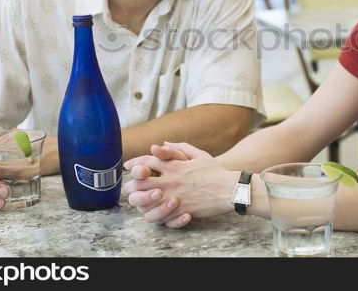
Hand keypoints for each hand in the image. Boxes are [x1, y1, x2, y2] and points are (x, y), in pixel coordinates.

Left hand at [122, 142, 236, 227]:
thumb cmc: (216, 171)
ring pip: (147, 200)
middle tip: (127, 186)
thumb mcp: (199, 154)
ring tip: (136, 201)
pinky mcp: (180, 210)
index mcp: (174, 165)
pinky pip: (160, 214)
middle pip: (142, 181)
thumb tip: (164, 144)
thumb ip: (180, 147)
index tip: (128, 166)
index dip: (136, 163)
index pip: (148, 162)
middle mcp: (171, 180)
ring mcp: (174, 196)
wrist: (229, 189)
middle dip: (132, 183)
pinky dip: (153, 213)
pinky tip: (151, 212)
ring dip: (139, 200)